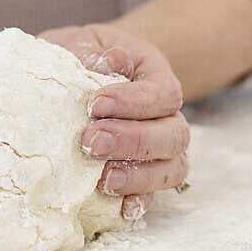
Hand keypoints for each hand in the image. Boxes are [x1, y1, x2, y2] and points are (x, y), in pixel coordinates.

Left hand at [38, 24, 189, 220]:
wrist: (78, 71)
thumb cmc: (79, 55)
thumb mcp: (82, 43)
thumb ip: (94, 51)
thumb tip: (113, 60)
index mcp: (154, 76)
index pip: (163, 93)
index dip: (135, 102)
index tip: (95, 104)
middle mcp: (165, 115)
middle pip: (174, 135)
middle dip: (134, 142)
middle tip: (90, 143)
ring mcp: (159, 148)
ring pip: (173, 168)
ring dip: (141, 176)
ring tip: (102, 180)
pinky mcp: (143, 174)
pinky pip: (155, 194)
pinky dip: (141, 202)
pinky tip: (120, 207)